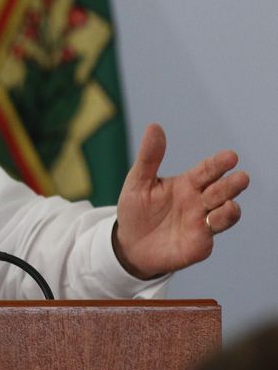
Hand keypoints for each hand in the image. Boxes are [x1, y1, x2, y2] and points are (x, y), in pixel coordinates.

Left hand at [113, 124, 248, 278]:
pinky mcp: (199, 243)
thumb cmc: (136, 209)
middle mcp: (200, 202)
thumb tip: (154, 126)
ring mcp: (202, 223)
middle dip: (231, 185)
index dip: (219, 164)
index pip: (208, 171)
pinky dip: (214, 228)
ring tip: (229, 202)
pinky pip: (210, 234)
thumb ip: (149, 157)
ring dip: (229, 209)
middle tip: (241, 177)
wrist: (129, 244)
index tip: (231, 156)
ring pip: (224, 214)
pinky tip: (211, 220)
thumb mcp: (138, 181)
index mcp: (188, 184)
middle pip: (221, 191)